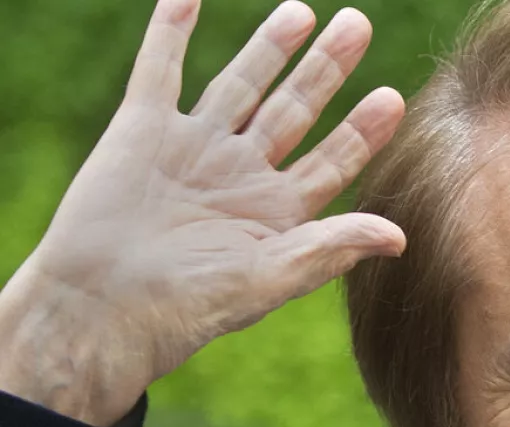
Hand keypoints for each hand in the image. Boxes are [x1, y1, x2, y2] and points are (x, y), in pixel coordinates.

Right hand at [0, 0, 405, 425]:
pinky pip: (159, 70)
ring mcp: (194, 148)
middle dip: (325, 69)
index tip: (393, 97)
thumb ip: (331, 249)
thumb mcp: (270, 279)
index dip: (363, 129)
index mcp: (278, 211)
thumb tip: (401, 236)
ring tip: (301, 11)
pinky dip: (170, 31)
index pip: (333, 160)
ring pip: (239, 85)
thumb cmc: (189, 307)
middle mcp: (241, 174)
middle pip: (294, 110)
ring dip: (268, 47)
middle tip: (358, 25)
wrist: (103, 308)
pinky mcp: (142, 130)